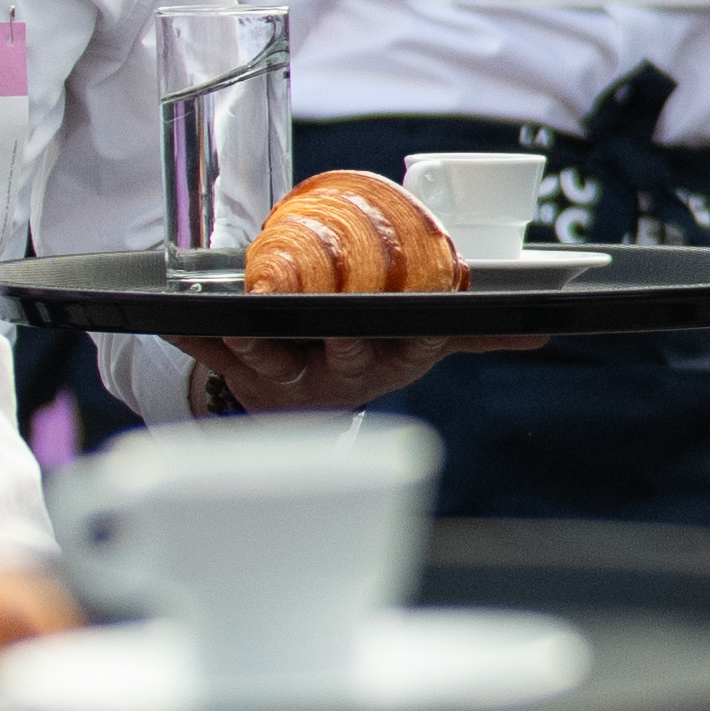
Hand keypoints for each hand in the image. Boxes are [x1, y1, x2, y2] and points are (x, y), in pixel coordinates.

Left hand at [172, 327, 465, 406]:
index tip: (380, 313)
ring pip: (265, 358)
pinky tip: (167, 316)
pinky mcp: (235, 369)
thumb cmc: (363, 353)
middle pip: (332, 354)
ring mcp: (283, 374)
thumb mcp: (421, 343)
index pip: (391, 343)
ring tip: (235, 318)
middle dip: (323, 335)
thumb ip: (472, 329)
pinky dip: (187, 333)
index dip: (386, 332)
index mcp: (380, 359)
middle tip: (311, 314)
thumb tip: (542, 329)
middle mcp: (334, 373)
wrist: (301, 397)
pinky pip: (206, 349)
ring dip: (249, 339)